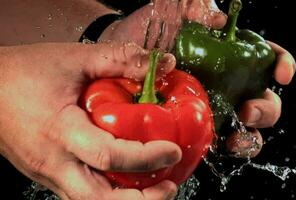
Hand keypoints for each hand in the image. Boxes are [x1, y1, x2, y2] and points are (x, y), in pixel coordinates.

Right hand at [0, 42, 179, 199]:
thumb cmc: (22, 73)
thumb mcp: (74, 59)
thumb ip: (120, 60)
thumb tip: (160, 65)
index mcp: (59, 131)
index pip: (110, 156)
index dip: (148, 157)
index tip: (172, 150)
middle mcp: (52, 162)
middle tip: (169, 186)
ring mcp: (48, 173)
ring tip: (154, 187)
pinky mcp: (47, 173)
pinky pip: (81, 192)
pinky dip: (109, 192)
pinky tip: (125, 177)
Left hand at [100, 1, 295, 157]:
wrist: (120, 55)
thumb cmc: (149, 32)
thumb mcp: (173, 12)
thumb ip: (197, 8)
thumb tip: (220, 19)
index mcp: (232, 55)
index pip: (268, 58)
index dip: (282, 65)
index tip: (282, 75)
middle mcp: (230, 83)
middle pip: (265, 100)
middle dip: (266, 110)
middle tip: (247, 110)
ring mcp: (216, 107)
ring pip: (247, 128)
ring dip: (250, 137)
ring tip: (236, 139)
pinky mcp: (198, 126)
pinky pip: (219, 142)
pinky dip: (225, 149)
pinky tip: (217, 147)